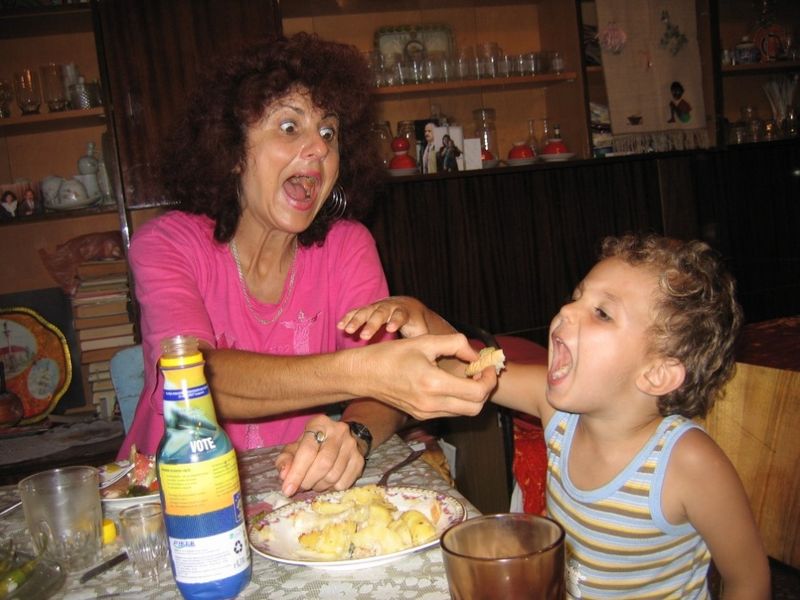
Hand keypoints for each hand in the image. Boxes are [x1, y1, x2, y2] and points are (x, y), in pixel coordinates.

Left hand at [275, 415, 364, 496]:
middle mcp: (339, 431)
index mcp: (319, 423)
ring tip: (313, 483)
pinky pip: (344, 483)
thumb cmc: (313, 444)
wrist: (341, 439)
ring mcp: (352, 446)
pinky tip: (326, 483)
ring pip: (333, 476)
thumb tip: (284, 475)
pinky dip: (331, 489)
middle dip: (308, 481)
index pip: (308, 450)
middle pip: (323, 464)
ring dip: (319, 486)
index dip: (296, 472)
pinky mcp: (360, 460)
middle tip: (301, 487)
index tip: (287, 489)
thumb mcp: (295, 447)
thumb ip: (286, 460)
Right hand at [338, 295, 452, 339]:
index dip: (395, 320)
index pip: (400, 315)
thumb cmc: (416, 326)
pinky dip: (348, 318)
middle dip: (372, 323)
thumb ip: (438, 343)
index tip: (391, 328)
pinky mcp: (366, 310)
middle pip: (380, 312)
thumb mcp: (424, 333)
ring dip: (357, 320)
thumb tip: (454, 357)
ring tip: (348, 331)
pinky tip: (340, 327)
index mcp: (405, 312)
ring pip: (366, 311)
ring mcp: (377, 307)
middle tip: (365, 336)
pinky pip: (356, 312)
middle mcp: (390, 307)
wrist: (406, 307)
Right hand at [354, 333, 496, 419]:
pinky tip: (452, 382)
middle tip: (481, 372)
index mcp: (433, 384)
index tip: (486, 365)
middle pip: (476, 408)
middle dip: (484, 389)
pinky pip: (450, 412)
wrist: (364, 374)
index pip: (477, 392)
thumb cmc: (391, 355)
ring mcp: (426, 413)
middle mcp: (431, 404)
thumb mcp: (424, 341)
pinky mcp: (421, 416)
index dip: (489, 378)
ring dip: (472, 396)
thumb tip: (475, 353)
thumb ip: (455, 343)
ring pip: (464, 412)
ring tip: (467, 375)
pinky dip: (458, 400)